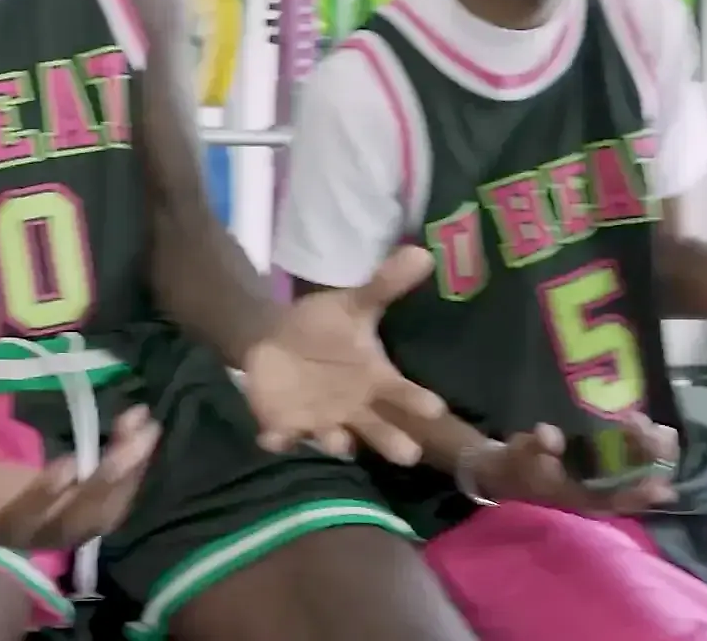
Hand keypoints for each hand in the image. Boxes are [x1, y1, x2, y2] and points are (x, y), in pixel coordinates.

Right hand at [0, 403, 160, 549]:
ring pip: (104, 508)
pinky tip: (141, 425)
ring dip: (129, 470)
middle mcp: (32, 532)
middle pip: (76, 520)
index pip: (22, 521)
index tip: (65, 465)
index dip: (44, 499)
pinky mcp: (81, 506)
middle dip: (107, 483)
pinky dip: (132, 463)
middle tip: (131, 442)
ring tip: (145, 426)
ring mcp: (61, 522)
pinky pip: (115, 492)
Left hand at [238, 246, 445, 463]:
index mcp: (377, 380)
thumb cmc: (325, 328)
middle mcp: (357, 409)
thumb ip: (384, 285)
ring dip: (336, 442)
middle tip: (409, 454)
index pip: (403, 393)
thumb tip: (423, 253)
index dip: (418, 402)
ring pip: (334, 439)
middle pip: (380, 430)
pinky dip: (279, 439)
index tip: (435, 408)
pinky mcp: (287, 426)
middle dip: (392, 442)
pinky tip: (271, 437)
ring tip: (339, 441)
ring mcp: (323, 421)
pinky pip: (283, 437)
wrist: (278, 340)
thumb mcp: (352, 304)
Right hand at [475, 411, 678, 514]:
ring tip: (659, 430)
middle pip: (638, 485)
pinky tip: (649, 428)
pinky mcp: (607, 467)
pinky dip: (645, 446)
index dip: (641, 493)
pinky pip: (635, 460)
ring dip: (653, 452)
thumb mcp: (522, 454)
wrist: (509, 469)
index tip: (660, 482)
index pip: (619, 500)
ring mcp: (606, 481)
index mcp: (583, 499)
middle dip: (654, 462)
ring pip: (641, 472)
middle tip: (660, 434)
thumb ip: (536, 445)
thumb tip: (552, 436)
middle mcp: (600, 495)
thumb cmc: (518, 465)